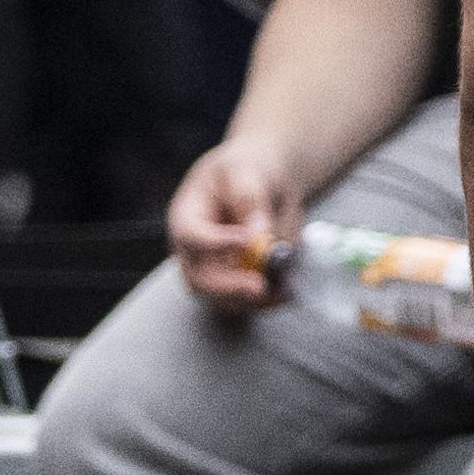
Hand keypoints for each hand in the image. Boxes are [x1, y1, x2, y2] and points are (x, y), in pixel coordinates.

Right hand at [167, 140, 303, 309]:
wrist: (257, 182)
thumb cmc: (246, 171)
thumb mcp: (249, 172)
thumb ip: (252, 200)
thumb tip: (259, 233)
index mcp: (186, 215)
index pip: (192, 235)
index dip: (215, 243)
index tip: (246, 240)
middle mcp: (192, 250)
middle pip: (200, 278)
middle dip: (231, 287)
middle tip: (261, 286)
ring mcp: (210, 269)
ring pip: (221, 299)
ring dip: (252, 301)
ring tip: (284, 289)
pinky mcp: (232, 282)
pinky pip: (243, 303)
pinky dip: (265, 303)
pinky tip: (286, 291)